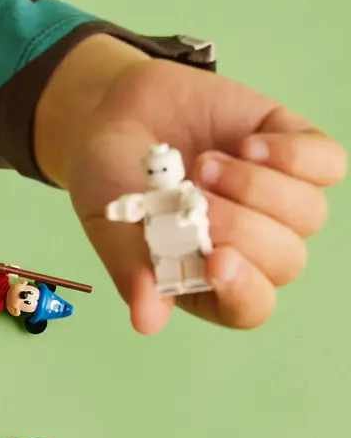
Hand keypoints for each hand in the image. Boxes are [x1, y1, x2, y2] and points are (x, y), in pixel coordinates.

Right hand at [36, 36, 344, 332]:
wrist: (115, 115)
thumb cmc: (109, 182)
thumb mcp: (111, 229)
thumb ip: (132, 271)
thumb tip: (148, 322)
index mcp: (206, 281)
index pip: (249, 306)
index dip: (243, 288)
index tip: (216, 259)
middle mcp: (250, 248)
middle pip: (286, 260)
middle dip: (239, 227)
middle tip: (191, 194)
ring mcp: (276, 201)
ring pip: (309, 214)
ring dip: (256, 187)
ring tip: (204, 164)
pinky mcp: (292, 152)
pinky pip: (327, 165)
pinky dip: (291, 156)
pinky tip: (246, 145)